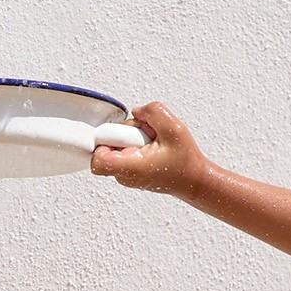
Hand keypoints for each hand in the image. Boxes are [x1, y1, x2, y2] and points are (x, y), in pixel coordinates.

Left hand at [90, 101, 210, 197]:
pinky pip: (121, 150)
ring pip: (114, 146)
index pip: (97, 158)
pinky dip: (135, 143)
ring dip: (132, 137)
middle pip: (106, 145)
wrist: (193, 180)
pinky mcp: (127, 171)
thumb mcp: (174, 128)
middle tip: (146, 135)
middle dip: (125, 133)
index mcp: (132, 168)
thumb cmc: (185, 162)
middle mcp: (124, 175)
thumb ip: (152, 112)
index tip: (122, 133)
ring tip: (152, 142)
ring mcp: (124, 174)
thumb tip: (136, 111)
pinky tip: (151, 147)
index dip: (104, 140)